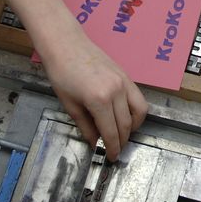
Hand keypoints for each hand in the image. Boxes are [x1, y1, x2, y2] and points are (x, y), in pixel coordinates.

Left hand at [40, 27, 148, 161]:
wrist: (66, 44)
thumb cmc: (61, 73)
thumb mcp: (70, 105)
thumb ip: (86, 127)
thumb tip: (96, 143)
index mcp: (99, 100)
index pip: (112, 132)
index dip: (112, 148)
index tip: (111, 157)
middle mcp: (116, 92)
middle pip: (126, 125)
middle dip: (122, 140)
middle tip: (114, 148)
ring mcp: (124, 82)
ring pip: (139, 112)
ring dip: (133, 127)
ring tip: (122, 134)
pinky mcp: (127, 76)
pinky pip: (138, 99)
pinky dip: (136, 112)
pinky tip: (125, 116)